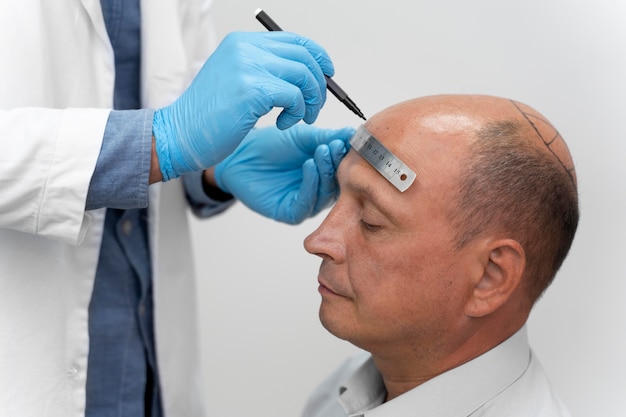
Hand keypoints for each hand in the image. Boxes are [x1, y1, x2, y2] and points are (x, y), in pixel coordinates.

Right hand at [153, 31, 334, 180]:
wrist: (180, 134)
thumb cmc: (208, 115)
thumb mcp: (236, 81)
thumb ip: (265, 70)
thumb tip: (306, 73)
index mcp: (242, 43)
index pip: (293, 39)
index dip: (317, 56)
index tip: (327, 75)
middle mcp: (245, 48)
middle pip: (304, 55)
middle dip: (319, 83)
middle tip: (315, 106)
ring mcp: (248, 67)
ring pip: (303, 75)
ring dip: (311, 101)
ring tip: (301, 118)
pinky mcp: (252, 90)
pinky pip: (294, 97)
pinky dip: (297, 113)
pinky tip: (283, 124)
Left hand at [213, 125, 353, 223]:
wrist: (241, 155)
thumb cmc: (272, 146)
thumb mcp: (304, 138)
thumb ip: (328, 137)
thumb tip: (352, 133)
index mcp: (326, 174)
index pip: (344, 168)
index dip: (347, 154)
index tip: (349, 139)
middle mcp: (319, 190)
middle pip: (337, 182)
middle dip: (337, 162)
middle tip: (335, 145)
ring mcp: (306, 203)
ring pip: (325, 194)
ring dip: (325, 172)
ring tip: (321, 152)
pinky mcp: (291, 213)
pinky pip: (307, 203)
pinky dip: (311, 184)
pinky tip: (309, 166)